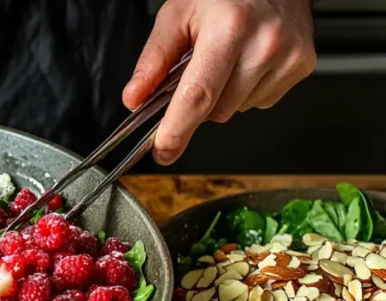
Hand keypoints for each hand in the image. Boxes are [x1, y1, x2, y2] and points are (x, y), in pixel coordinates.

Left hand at [122, 0, 315, 164]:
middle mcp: (264, 44)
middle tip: (198, 69)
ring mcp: (288, 56)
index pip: (198, 95)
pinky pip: (260, 101)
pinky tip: (248, 61)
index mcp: (229, 28)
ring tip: (227, 57)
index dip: (177, 129)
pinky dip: (247, 89)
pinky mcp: (302, 65)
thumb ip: (154, 59)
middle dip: (198, 101)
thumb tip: (135, 98)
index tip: (164, 150)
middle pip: (216, 109)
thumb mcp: (177, 14)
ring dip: (223, 95)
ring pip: (237, 109)